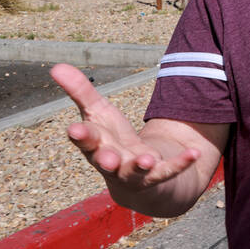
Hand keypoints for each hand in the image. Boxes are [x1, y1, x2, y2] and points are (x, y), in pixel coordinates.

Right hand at [50, 63, 200, 189]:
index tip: (75, 129)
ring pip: (135, 172)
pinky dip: (181, 163)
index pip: (86, 141)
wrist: (137, 181)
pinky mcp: (158, 177)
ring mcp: (135, 174)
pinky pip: (169, 171)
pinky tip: (194, 153)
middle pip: (106, 161)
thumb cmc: (111, 142)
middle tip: (106, 157)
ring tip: (147, 159)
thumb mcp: (98, 114)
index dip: (81, 136)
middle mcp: (112, 163)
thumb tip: (55, 66)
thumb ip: (81, 92)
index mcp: (96, 146)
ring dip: (140, 165)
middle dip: (105, 158)